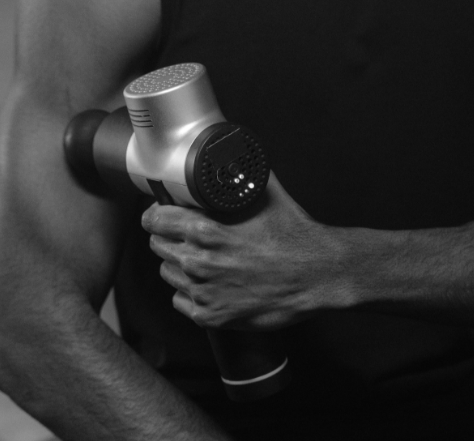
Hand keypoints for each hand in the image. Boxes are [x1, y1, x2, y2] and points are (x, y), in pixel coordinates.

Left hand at [141, 173, 347, 330]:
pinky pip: (181, 301)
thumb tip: (229, 154)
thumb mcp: (265, 194)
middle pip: (158, 246)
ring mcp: (204, 293)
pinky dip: (191, 292)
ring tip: (202, 258)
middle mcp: (199, 263)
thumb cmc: (294, 236)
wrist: (317, 275)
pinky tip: (210, 282)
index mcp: (206, 230)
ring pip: (168, 273)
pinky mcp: (211, 317)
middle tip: (186, 234)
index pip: (156, 220)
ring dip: (179, 264)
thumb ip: (239, 175)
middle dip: (169, 237)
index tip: (159, 214)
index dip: (156, 214)